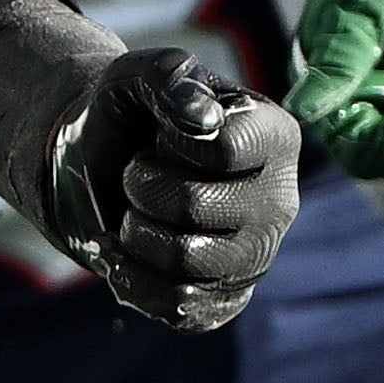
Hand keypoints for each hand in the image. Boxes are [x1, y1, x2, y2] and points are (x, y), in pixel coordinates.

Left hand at [58, 49, 303, 331]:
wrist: (102, 170)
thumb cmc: (131, 117)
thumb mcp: (136, 77)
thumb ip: (168, 77)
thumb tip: (203, 122)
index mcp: (275, 136)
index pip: (220, 150)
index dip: (169, 143)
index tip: (162, 135)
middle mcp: (280, 200)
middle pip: (194, 207)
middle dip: (141, 186)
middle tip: (138, 173)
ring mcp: (257, 255)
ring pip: (184, 262)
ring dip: (134, 231)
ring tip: (137, 210)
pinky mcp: (228, 297)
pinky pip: (179, 306)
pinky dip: (133, 278)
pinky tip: (127, 252)